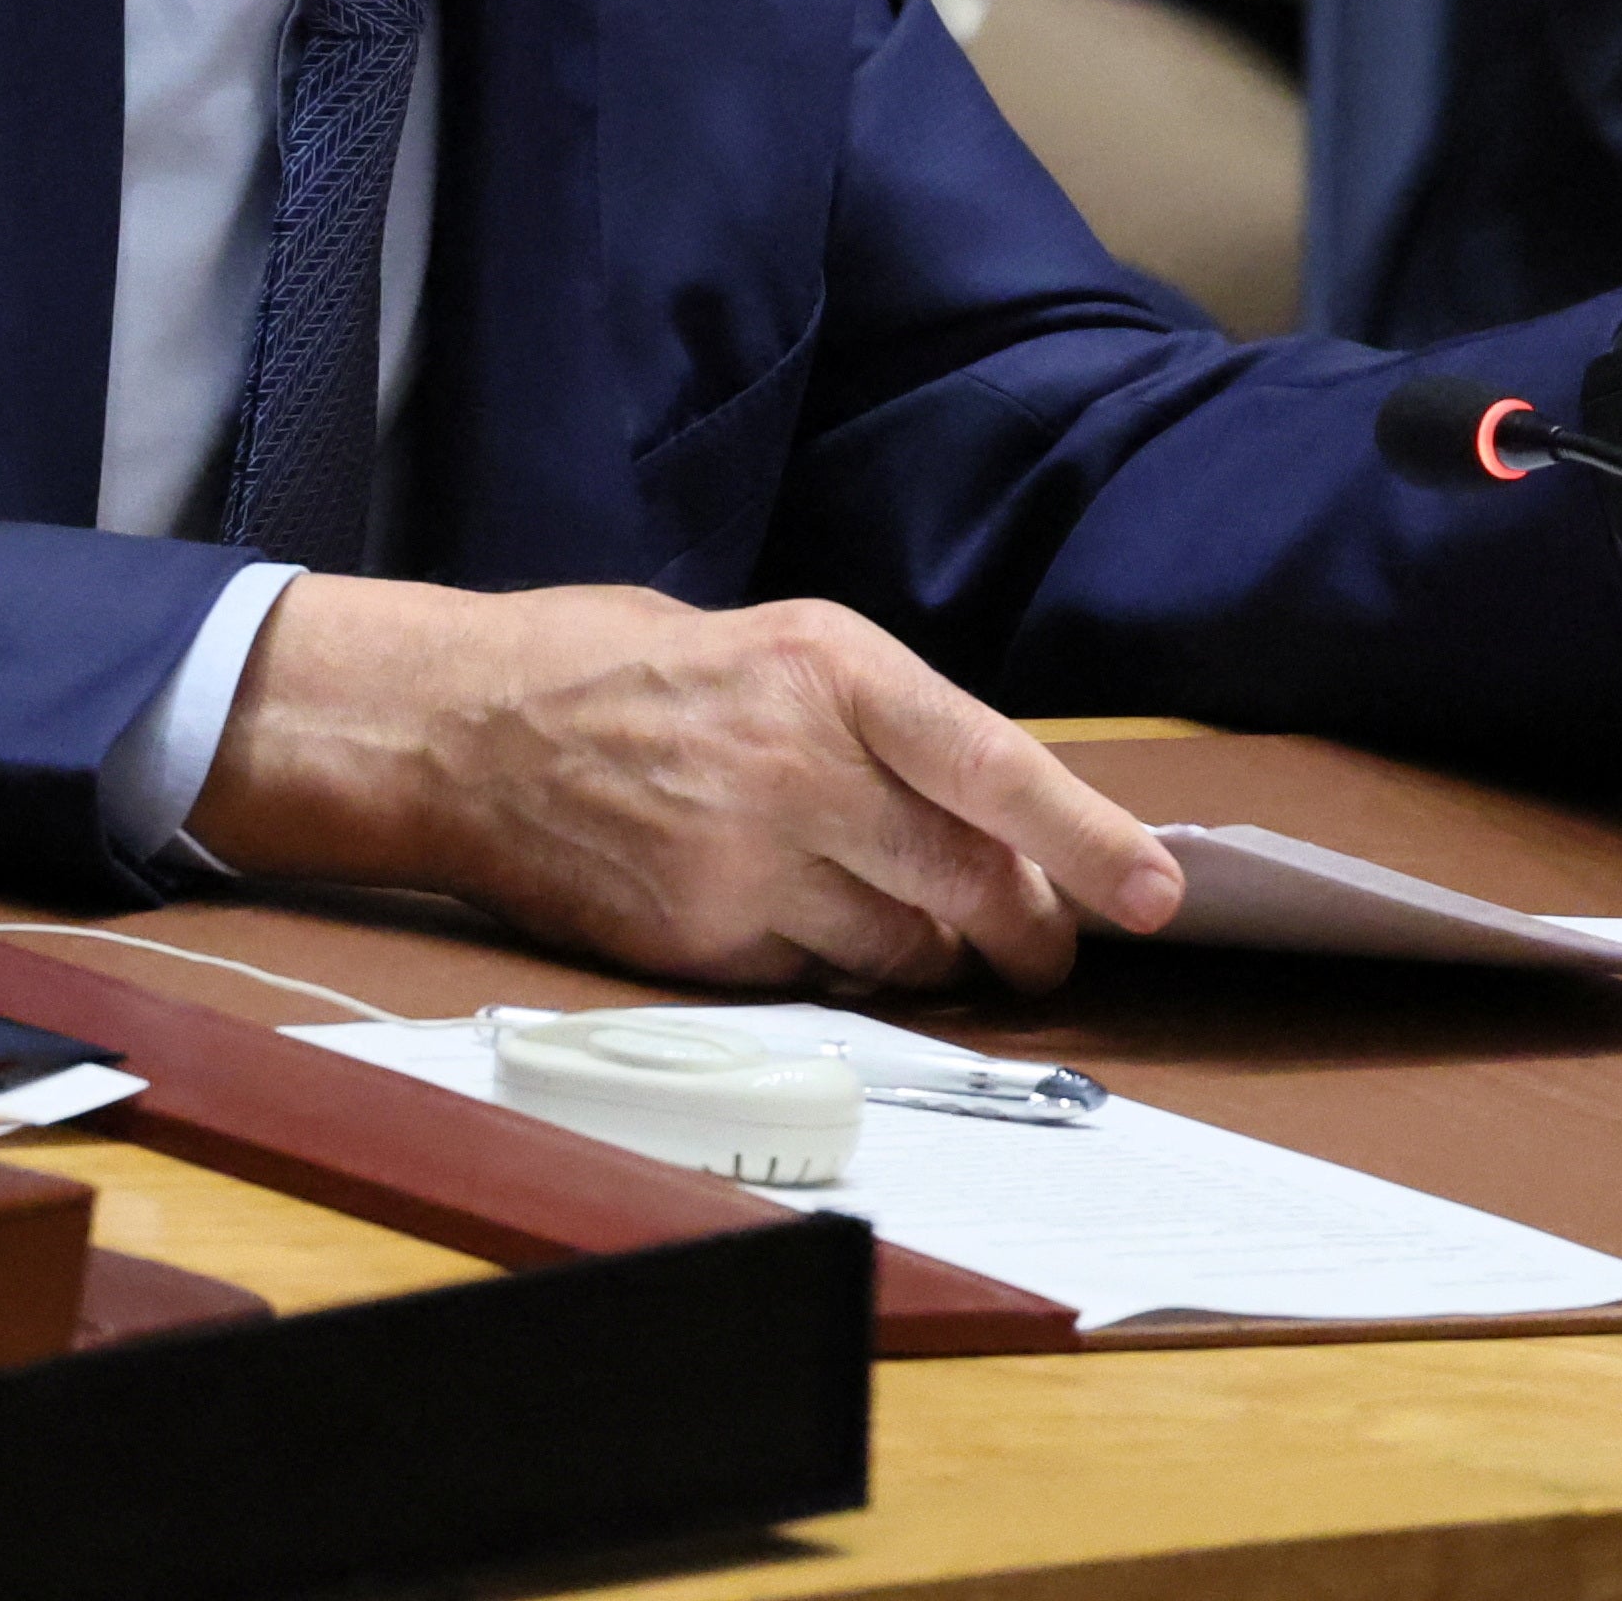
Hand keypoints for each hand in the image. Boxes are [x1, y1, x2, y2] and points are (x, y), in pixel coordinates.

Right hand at [186, 575, 1184, 990]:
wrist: (463, 729)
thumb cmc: (626, 670)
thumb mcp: (770, 644)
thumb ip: (878, 718)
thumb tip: (993, 802)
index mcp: (826, 664)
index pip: (993, 767)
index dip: (1088, 839)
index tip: (1157, 893)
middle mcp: (795, 762)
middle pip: (966, 876)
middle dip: (1028, 923)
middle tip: (1049, 943)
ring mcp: (744, 860)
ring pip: (903, 941)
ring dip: (940, 952)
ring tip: (934, 933)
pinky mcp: (700, 939)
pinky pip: (822, 976)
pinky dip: (847, 969)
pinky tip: (820, 930)